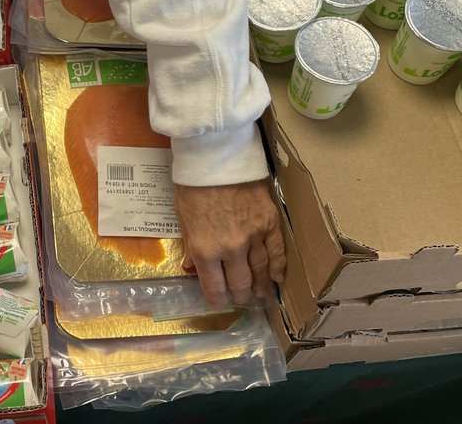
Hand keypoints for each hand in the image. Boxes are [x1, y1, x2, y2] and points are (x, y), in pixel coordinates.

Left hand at [175, 179, 284, 309]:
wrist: (216, 157)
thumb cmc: (193, 186)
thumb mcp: (182, 218)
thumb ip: (190, 245)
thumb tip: (192, 267)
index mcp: (205, 250)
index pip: (214, 286)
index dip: (217, 299)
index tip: (219, 304)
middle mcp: (231, 249)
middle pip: (239, 282)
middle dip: (239, 295)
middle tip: (241, 300)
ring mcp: (253, 237)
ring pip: (260, 270)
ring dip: (260, 286)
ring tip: (259, 295)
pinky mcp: (269, 222)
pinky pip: (277, 251)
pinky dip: (278, 268)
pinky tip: (277, 278)